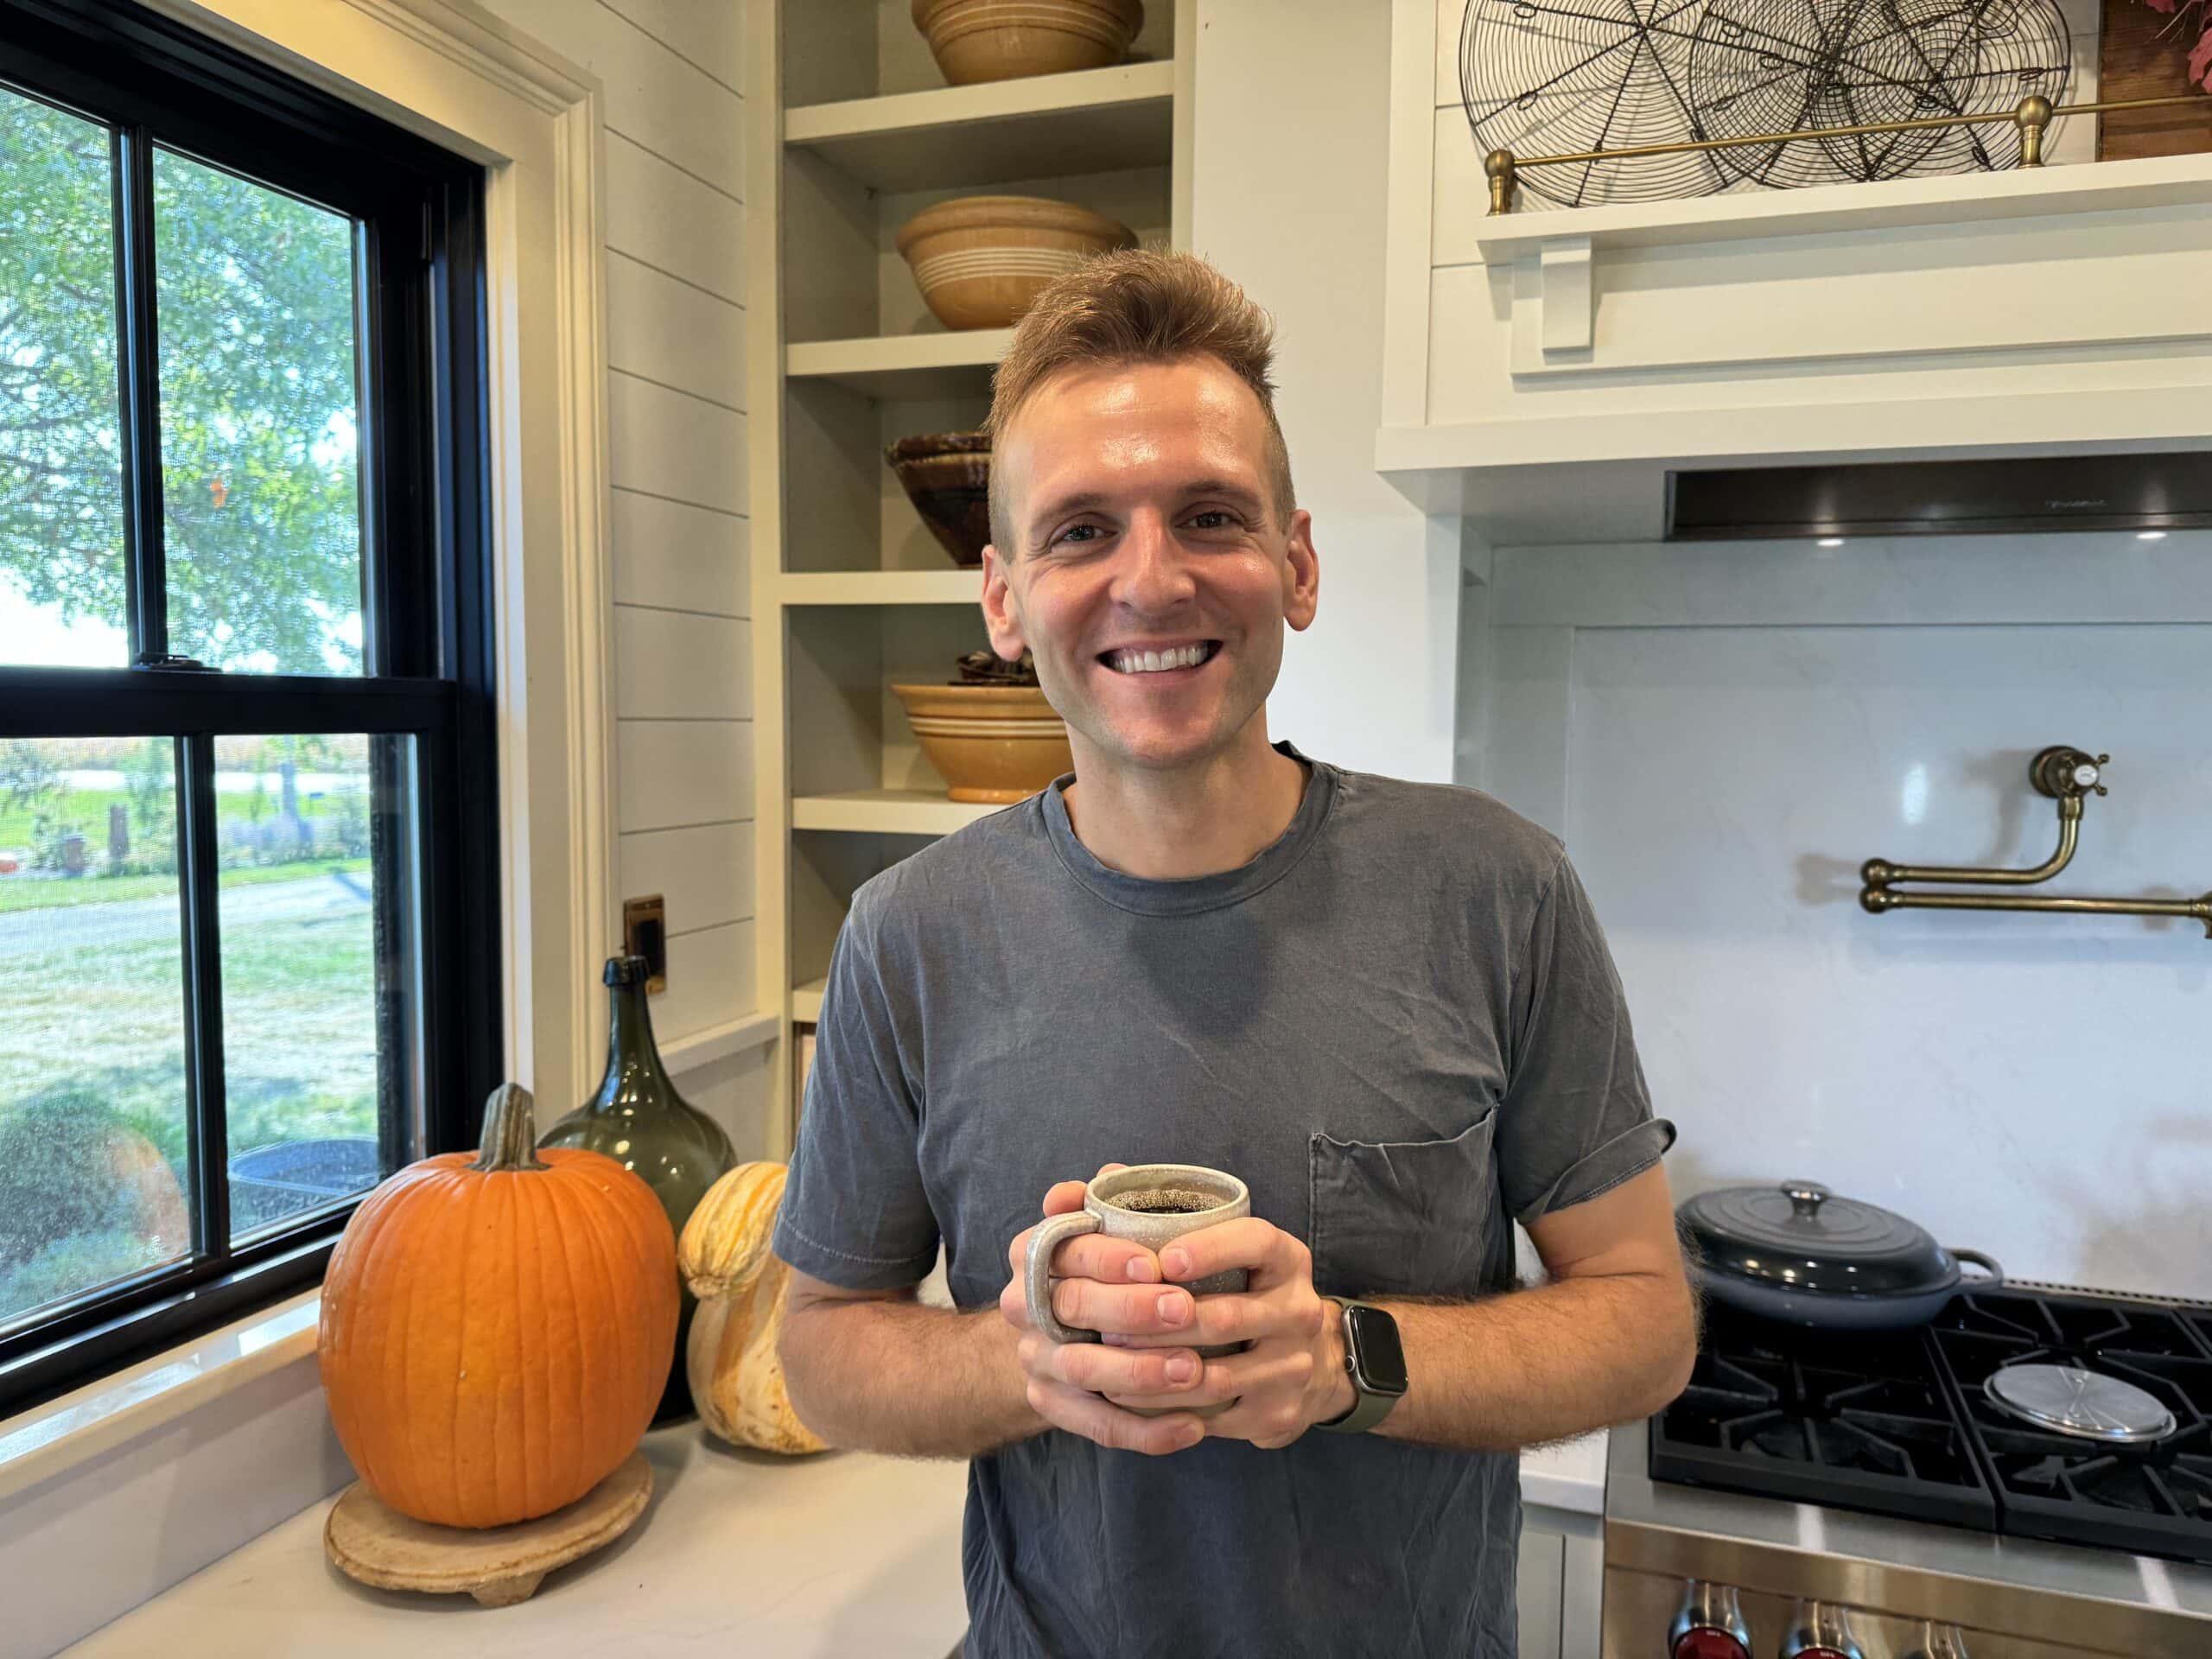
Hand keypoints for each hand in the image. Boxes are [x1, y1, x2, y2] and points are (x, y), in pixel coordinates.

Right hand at [998, 1165, 1211, 1455]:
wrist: (1053, 1326)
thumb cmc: (1097, 1263)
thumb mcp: (1096, 1223)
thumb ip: (1107, 1200)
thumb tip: (1112, 1177)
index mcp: (1033, 1251)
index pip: (1063, 1249)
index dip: (1106, 1256)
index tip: (1153, 1262)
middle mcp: (1024, 1305)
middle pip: (1072, 1308)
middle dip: (1131, 1310)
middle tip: (1186, 1310)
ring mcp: (1036, 1358)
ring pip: (1084, 1370)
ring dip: (1141, 1372)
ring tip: (1193, 1370)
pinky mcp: (1053, 1404)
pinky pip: (1098, 1425)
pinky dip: (1146, 1431)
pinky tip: (1192, 1428)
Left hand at [1098, 1218, 1354, 1449]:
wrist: (1307, 1364)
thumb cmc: (1243, 1290)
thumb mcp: (1226, 1246)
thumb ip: (1161, 1210)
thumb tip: (1092, 1180)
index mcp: (1286, 1259)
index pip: (1256, 1242)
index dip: (1211, 1248)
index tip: (1163, 1259)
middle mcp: (1299, 1310)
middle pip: (1225, 1317)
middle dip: (1158, 1322)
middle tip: (1106, 1321)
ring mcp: (1293, 1366)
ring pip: (1214, 1375)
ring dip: (1153, 1371)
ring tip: (1107, 1361)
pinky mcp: (1276, 1413)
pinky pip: (1214, 1416)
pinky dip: (1167, 1411)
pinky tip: (1130, 1400)